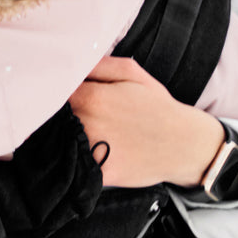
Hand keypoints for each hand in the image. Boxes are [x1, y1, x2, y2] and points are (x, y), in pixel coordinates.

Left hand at [68, 57, 223, 187]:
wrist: (185, 145)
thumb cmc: (157, 107)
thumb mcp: (132, 74)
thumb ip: (98, 65)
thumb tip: (71, 63)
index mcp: (90, 97)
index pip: (52, 93)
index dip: (53, 95)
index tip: (58, 98)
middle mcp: (85, 123)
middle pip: (53, 119)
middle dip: (59, 117)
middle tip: (78, 119)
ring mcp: (91, 150)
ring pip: (62, 144)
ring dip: (66, 140)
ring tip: (87, 137)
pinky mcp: (99, 173)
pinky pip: (77, 168)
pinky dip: (79, 163)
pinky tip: (95, 155)